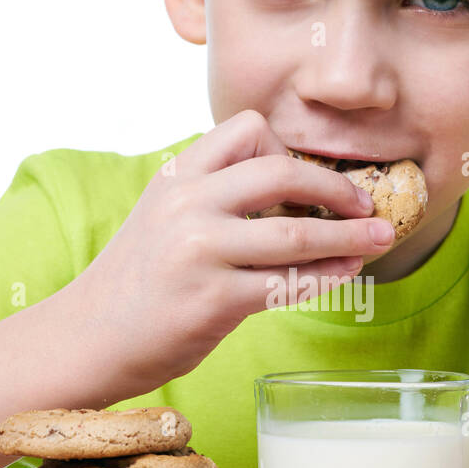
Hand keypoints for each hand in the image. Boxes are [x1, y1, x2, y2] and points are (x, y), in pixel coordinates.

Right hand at [58, 109, 395, 397]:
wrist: (88, 338)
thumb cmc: (139, 282)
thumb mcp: (165, 217)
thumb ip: (219, 198)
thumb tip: (301, 199)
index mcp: (178, 175)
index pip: (248, 128)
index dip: (290, 150)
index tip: (312, 180)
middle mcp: (187, 204)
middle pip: (282, 172)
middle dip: (337, 189)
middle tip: (366, 205)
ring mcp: (199, 251)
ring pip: (296, 233)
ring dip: (350, 236)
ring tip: (379, 239)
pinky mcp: (213, 300)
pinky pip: (289, 283)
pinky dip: (328, 277)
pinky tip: (345, 274)